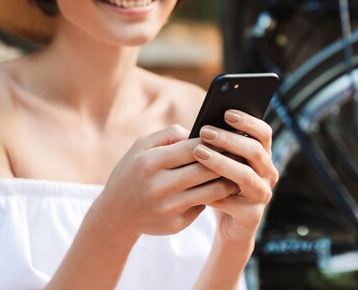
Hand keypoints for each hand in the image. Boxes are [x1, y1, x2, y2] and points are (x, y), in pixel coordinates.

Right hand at [94, 125, 239, 238]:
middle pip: (205, 170)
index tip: (228, 136)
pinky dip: (213, 196)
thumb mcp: (140, 147)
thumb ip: (168, 135)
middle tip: (242, 152)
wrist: (115, 214)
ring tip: (239, 171)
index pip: (192, 148)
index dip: (213, 141)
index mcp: (150, 163)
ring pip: (211, 191)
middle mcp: (159, 186)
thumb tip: (198, 133)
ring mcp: (168, 208)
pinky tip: (222, 189)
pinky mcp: (176, 224)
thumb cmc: (132, 172)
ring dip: (228, 180)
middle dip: (226, 160)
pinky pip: (202, 206)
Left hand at [193, 110, 278, 245]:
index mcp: (263, 156)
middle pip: (256, 151)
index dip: (248, 121)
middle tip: (204, 131)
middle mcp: (269, 174)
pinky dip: (214, 191)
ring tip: (199, 153)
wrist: (228, 225)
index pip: (264, 133)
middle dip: (229, 139)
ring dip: (221, 162)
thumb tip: (203, 125)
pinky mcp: (252, 216)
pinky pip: (233, 201)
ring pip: (246, 176)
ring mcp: (262, 195)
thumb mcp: (221, 163)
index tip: (226, 112)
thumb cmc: (221, 185)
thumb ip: (220, 146)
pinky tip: (196, 184)